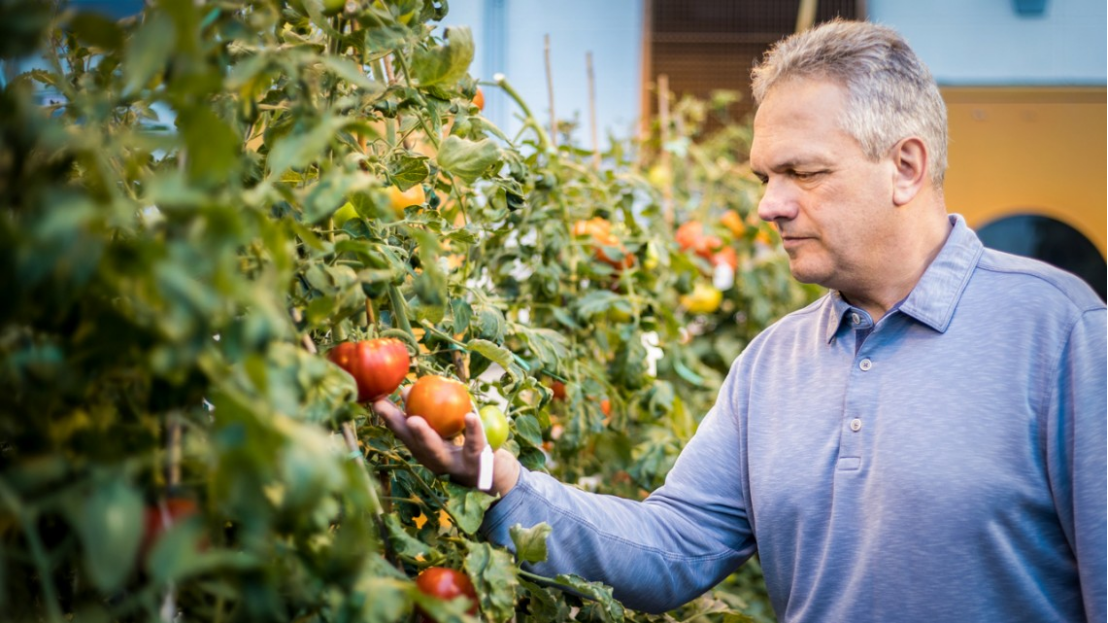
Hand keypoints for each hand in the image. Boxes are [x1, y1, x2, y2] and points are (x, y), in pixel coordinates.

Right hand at [373, 388, 519, 494]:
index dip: (389, 419)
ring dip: (424, 436)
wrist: (490, 473)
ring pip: (436, 452)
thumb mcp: (440, 430)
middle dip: (400, 428)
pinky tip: (470, 415)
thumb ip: (425, 412)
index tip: (376, 402)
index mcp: (422, 450)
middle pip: (414, 445)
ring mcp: (452, 465)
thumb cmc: (461, 445)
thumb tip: (406, 391)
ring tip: (416, 420)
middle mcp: (433, 460)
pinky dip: (473, 430)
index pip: (402, 433)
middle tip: (385, 410)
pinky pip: (473, 445)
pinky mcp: (475, 464)